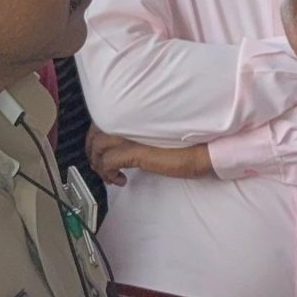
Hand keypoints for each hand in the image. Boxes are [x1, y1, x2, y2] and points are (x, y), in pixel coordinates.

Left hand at [86, 131, 214, 182]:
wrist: (204, 150)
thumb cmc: (187, 144)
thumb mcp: (155, 138)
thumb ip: (138, 136)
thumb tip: (122, 147)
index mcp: (135, 116)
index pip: (102, 119)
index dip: (95, 137)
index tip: (101, 154)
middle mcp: (130, 121)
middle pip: (95, 131)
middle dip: (92, 152)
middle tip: (100, 167)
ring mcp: (132, 135)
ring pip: (98, 146)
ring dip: (99, 165)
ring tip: (111, 176)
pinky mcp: (136, 150)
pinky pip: (108, 161)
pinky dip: (109, 173)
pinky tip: (121, 180)